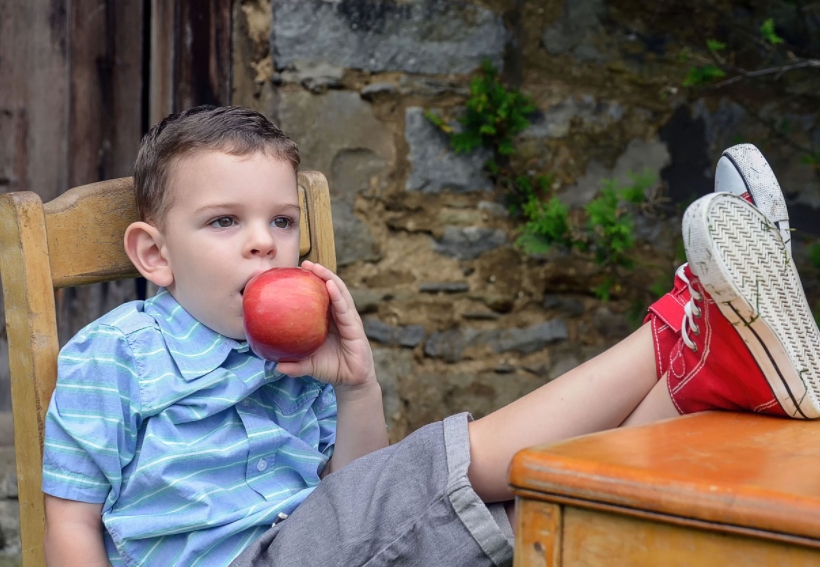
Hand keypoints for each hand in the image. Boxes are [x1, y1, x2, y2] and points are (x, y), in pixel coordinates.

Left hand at [275, 261, 376, 390]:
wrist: (351, 382)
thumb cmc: (331, 368)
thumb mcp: (308, 365)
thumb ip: (294, 364)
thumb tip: (274, 365)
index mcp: (328, 320)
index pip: (320, 296)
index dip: (311, 282)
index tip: (295, 271)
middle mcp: (339, 315)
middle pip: (330, 289)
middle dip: (320, 274)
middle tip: (304, 263)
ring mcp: (348, 319)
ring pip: (339, 293)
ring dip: (329, 277)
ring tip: (317, 268)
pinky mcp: (355, 327)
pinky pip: (345, 308)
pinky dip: (338, 295)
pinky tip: (330, 286)